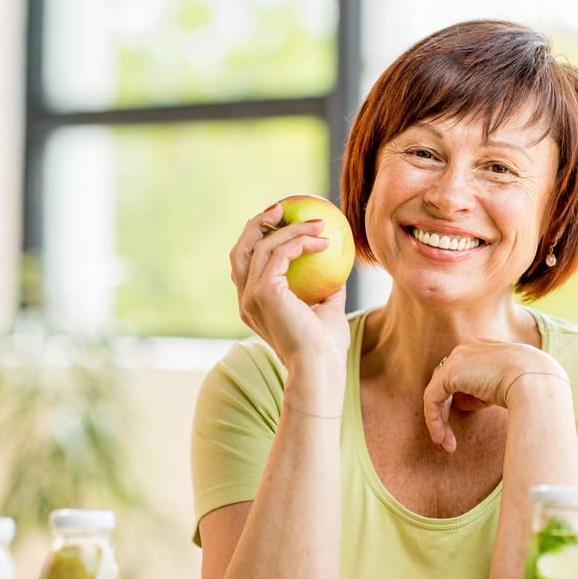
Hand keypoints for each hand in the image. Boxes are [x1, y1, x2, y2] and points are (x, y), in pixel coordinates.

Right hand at [229, 203, 350, 372]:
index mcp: (254, 306)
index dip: (258, 239)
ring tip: (318, 222)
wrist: (320, 369)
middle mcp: (246, 300)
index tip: (282, 222)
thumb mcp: (328, 310)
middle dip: (257, 224)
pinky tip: (324, 241)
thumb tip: (337, 263)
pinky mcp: (264, 293)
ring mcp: (251, 296)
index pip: (246, 265)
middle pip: (240, 250)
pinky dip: (301, 241)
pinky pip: (280, 254)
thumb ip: (328, 287)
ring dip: (290, 229)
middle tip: (282, 208)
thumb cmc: (326, 347)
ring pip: (261, 246)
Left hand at [422, 339, 570, 452]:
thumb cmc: (528, 386)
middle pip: (444, 383)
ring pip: (437, 393)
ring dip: (439, 422)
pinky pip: (432, 399)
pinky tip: (442, 439)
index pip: (459, 374)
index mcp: (480, 346)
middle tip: (447, 441)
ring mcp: (456, 358)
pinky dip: (434, 421)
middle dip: (444, 414)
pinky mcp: (449, 372)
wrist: (535, 381)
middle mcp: (466, 347)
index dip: (457, 400)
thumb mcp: (502, 385)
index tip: (461, 424)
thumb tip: (461, 402)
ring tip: (447, 447)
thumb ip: (480, 390)